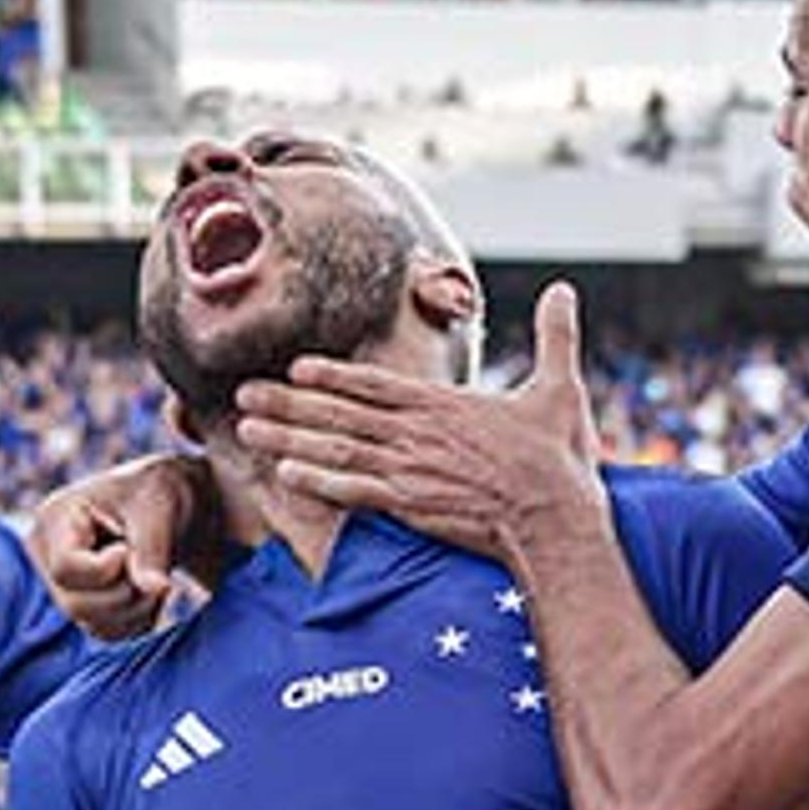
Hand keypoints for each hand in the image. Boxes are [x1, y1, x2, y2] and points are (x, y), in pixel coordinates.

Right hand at [28, 455, 221, 641]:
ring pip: (91, 624)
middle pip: (75, 604)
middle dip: (126, 594)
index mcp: (54, 517)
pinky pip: (105, 633)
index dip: (105, 570)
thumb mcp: (159, 508)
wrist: (165, 505)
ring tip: (156, 577)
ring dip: (136, 609)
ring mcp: (59, 583)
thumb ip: (153, 548)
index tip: (130, 549)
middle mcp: (46, 554)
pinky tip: (148, 592)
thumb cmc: (158, 492)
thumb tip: (155, 588)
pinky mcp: (80, 603)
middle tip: (155, 570)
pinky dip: (136, 621)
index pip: (66, 568)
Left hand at [236, 280, 607, 556]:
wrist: (556, 518)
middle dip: (289, 403)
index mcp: (445, 404)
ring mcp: (409, 469)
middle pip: (340, 412)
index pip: (377, 383)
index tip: (296, 368)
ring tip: (247, 430)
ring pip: (336, 447)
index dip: (333, 375)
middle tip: (244, 393)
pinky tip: (284, 473)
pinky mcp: (410, 504)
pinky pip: (353, 490)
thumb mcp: (560, 388)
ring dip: (288, 437)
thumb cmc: (559, 459)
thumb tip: (564, 291)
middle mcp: (418, 432)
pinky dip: (316, 481)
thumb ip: (555, 337)